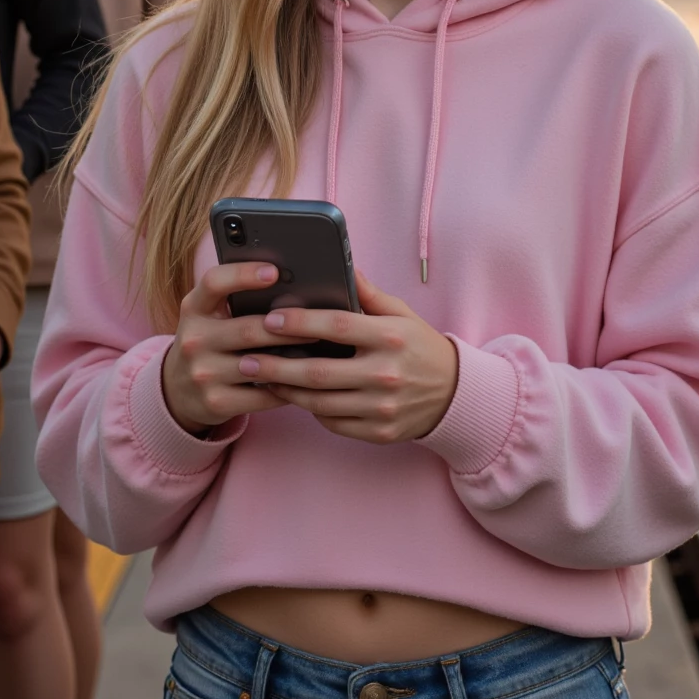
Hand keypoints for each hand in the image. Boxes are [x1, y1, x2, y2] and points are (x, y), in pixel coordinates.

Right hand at [161, 263, 304, 435]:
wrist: (178, 390)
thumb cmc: (208, 342)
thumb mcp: (209, 316)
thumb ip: (235, 300)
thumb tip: (290, 288)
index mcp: (194, 308)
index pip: (213, 282)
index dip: (243, 274)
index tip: (274, 271)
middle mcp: (194, 339)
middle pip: (248, 329)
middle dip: (288, 328)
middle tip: (319, 324)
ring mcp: (203, 373)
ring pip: (259, 365)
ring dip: (293, 360)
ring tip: (320, 353)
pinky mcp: (215, 402)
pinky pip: (262, 396)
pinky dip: (287, 389)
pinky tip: (304, 382)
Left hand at [242, 269, 458, 444]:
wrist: (454, 394)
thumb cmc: (420, 347)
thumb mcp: (402, 314)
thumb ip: (369, 294)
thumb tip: (341, 266)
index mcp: (391, 337)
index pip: (336, 326)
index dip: (300, 322)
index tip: (270, 319)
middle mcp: (386, 373)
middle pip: (319, 372)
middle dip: (276, 366)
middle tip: (245, 360)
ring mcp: (382, 407)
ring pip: (320, 403)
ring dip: (285, 391)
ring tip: (260, 378)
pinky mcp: (378, 432)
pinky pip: (333, 423)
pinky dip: (311, 410)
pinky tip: (294, 396)